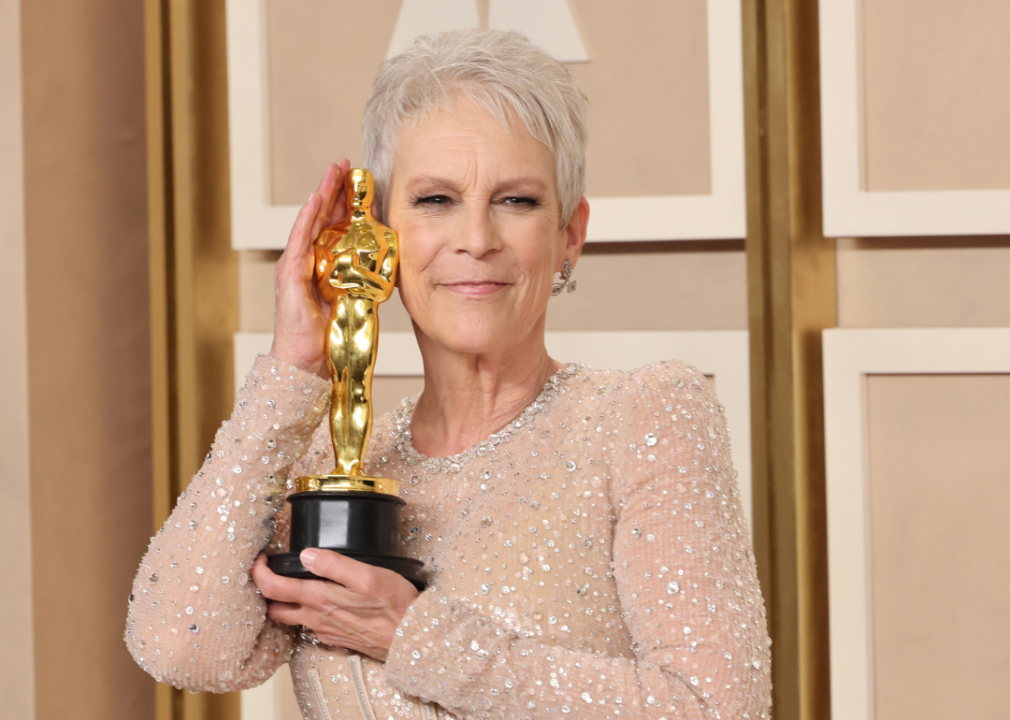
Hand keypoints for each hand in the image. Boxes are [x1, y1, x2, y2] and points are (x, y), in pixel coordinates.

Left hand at [252, 549, 419, 660]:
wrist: (411, 639)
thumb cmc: (394, 605)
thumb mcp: (368, 576)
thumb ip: (335, 564)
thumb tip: (306, 555)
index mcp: (318, 599)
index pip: (272, 588)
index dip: (259, 571)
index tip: (261, 557)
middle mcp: (315, 619)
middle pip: (274, 608)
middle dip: (266, 590)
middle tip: (270, 570)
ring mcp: (325, 631)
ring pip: (290, 618)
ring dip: (283, 602)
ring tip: (290, 582)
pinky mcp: (336, 637)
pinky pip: (310, 625)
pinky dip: (304, 612)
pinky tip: (318, 600)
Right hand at [268, 160, 351, 377]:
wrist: (306, 362)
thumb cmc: (328, 337)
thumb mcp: (353, 301)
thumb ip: (363, 282)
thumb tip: (385, 268)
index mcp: (323, 266)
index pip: (333, 227)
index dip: (344, 204)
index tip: (357, 183)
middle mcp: (307, 261)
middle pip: (321, 218)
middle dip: (333, 190)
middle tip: (344, 165)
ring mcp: (296, 266)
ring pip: (310, 221)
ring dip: (321, 194)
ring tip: (333, 172)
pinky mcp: (291, 274)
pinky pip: (300, 240)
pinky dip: (308, 218)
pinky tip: (317, 199)